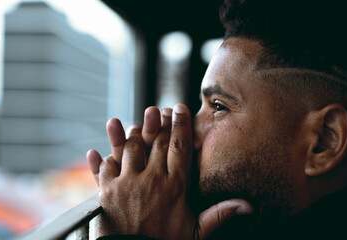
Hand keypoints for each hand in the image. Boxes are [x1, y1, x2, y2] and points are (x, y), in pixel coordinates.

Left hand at [89, 104, 252, 238]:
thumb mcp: (196, 232)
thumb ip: (219, 214)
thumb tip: (248, 206)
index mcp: (175, 186)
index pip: (180, 147)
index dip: (180, 125)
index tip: (180, 109)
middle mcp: (151, 179)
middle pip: (156, 142)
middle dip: (160, 122)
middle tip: (161, 109)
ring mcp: (127, 183)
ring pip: (131, 147)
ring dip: (134, 133)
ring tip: (138, 125)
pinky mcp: (107, 191)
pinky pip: (105, 166)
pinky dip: (103, 158)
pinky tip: (98, 150)